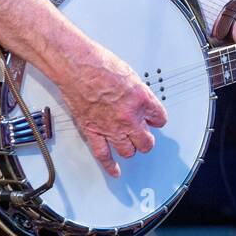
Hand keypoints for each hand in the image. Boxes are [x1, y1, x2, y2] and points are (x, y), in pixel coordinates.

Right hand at [52, 38, 167, 178]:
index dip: (157, 120)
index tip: (154, 120)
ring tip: (129, 145)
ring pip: (128, 151)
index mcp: (141, 99)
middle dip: (146, 139)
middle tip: (143, 136)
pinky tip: (115, 171)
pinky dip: (110, 166)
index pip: (160, 118)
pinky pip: (103, 155)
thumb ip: (138, 93)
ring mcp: (111, 127)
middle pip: (146, 142)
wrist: (76, 66)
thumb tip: (142, 102)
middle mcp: (129, 116)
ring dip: (130, 149)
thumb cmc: (99, 64)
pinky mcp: (93, 131)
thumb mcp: (130, 74)